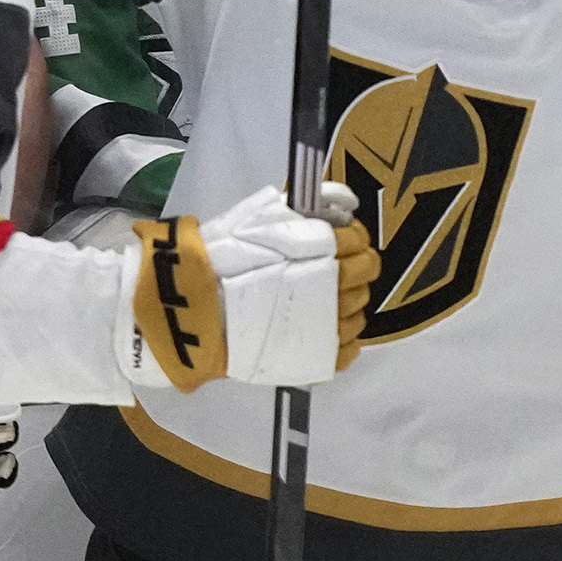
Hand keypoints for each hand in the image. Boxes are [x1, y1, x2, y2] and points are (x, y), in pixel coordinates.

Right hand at [117, 185, 369, 391]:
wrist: (197, 306)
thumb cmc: (226, 256)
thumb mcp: (265, 214)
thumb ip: (312, 205)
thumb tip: (347, 203)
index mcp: (326, 249)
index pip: (360, 241)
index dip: (354, 238)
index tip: (341, 240)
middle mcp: (335, 287)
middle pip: (365, 275)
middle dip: (354, 268)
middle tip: (331, 269)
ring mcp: (330, 326)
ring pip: (359, 312)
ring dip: (347, 303)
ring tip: (320, 301)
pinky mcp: (318, 357)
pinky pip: (349, 350)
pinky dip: (343, 339)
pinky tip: (323, 329)